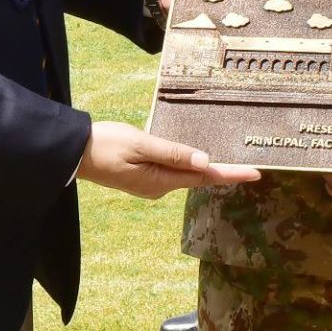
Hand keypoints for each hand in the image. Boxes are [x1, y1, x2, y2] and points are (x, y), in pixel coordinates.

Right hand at [75, 121, 260, 196]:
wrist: (75, 154)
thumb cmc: (106, 144)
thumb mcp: (141, 144)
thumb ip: (173, 152)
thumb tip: (205, 161)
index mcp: (161, 180)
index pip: (205, 176)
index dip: (232, 174)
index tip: (256, 173)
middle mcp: (159, 187)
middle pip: (198, 177)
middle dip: (224, 173)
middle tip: (250, 169)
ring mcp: (150, 185)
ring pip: (185, 175)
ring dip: (205, 169)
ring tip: (229, 164)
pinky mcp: (143, 179)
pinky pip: (172, 173)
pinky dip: (187, 166)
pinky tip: (194, 159)